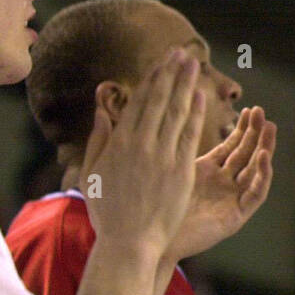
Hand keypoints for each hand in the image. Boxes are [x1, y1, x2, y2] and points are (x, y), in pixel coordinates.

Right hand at [80, 49, 203, 260]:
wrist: (129, 242)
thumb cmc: (108, 212)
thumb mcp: (93, 173)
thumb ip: (99, 140)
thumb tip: (101, 112)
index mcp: (119, 143)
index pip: (139, 102)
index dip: (151, 79)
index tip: (161, 62)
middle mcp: (141, 144)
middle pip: (159, 100)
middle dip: (171, 73)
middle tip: (181, 52)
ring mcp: (162, 156)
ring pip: (176, 112)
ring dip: (185, 85)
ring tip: (193, 64)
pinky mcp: (180, 170)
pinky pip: (189, 135)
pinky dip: (195, 113)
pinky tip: (200, 96)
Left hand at [164, 106, 276, 262]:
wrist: (145, 240)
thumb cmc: (149, 207)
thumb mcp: (164, 167)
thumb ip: (172, 143)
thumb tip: (169, 112)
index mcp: (208, 173)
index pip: (232, 146)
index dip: (241, 128)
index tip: (248, 108)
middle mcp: (223, 185)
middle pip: (247, 155)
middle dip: (255, 133)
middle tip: (261, 112)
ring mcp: (231, 201)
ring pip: (256, 171)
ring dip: (265, 149)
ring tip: (270, 128)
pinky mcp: (236, 217)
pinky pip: (256, 195)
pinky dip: (262, 176)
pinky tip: (263, 157)